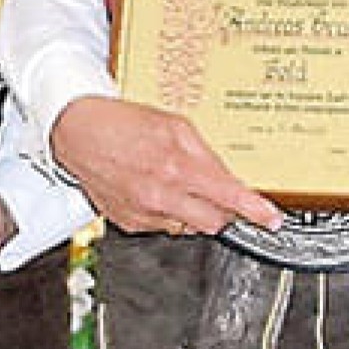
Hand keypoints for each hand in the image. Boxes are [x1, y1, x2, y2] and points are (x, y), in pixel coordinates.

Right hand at [48, 96, 280, 236]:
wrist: (77, 132)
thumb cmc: (121, 122)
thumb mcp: (174, 125)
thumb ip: (205, 154)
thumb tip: (227, 177)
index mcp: (177, 167)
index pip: (229, 198)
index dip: (256, 211)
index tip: (271, 219)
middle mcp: (161, 196)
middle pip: (214, 222)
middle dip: (224, 211)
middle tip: (219, 193)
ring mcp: (144, 213)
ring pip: (188, 226)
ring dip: (193, 210)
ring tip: (176, 183)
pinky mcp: (130, 222)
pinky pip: (163, 225)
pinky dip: (168, 211)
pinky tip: (155, 189)